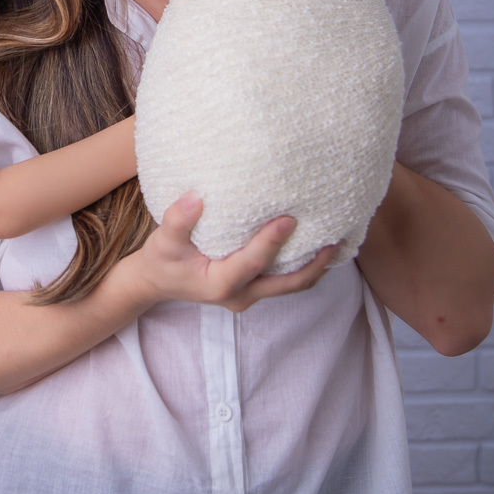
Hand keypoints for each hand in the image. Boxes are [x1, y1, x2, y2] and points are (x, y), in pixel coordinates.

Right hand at [131, 194, 336, 313]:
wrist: (157, 282)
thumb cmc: (162, 260)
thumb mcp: (163, 241)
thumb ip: (178, 221)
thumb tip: (195, 198)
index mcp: (221, 283)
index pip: (253, 262)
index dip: (271, 242)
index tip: (289, 219)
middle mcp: (240, 294)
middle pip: (287, 284)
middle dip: (314, 264)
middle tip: (336, 239)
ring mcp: (248, 295)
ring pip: (290, 285)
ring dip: (314, 267)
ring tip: (336, 242)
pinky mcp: (252, 289)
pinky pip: (283, 281)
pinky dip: (302, 267)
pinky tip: (315, 247)